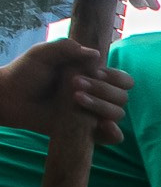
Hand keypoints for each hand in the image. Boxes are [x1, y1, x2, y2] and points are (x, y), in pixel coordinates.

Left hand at [0, 39, 133, 143]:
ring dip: (101, 106)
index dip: (114, 77)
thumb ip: (65, 48)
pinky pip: (112, 138)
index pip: (123, 79)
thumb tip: (95, 54)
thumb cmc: (26, 73)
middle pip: (122, 97)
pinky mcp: (86, 131)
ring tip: (75, 99)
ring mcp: (93, 114)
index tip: (94, 72)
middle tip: (74, 84)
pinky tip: (101, 125)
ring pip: (117, 114)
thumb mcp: (42, 54)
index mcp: (94, 76)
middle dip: (103, 90)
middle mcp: (99, 96)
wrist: (9, 97)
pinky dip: (113, 133)